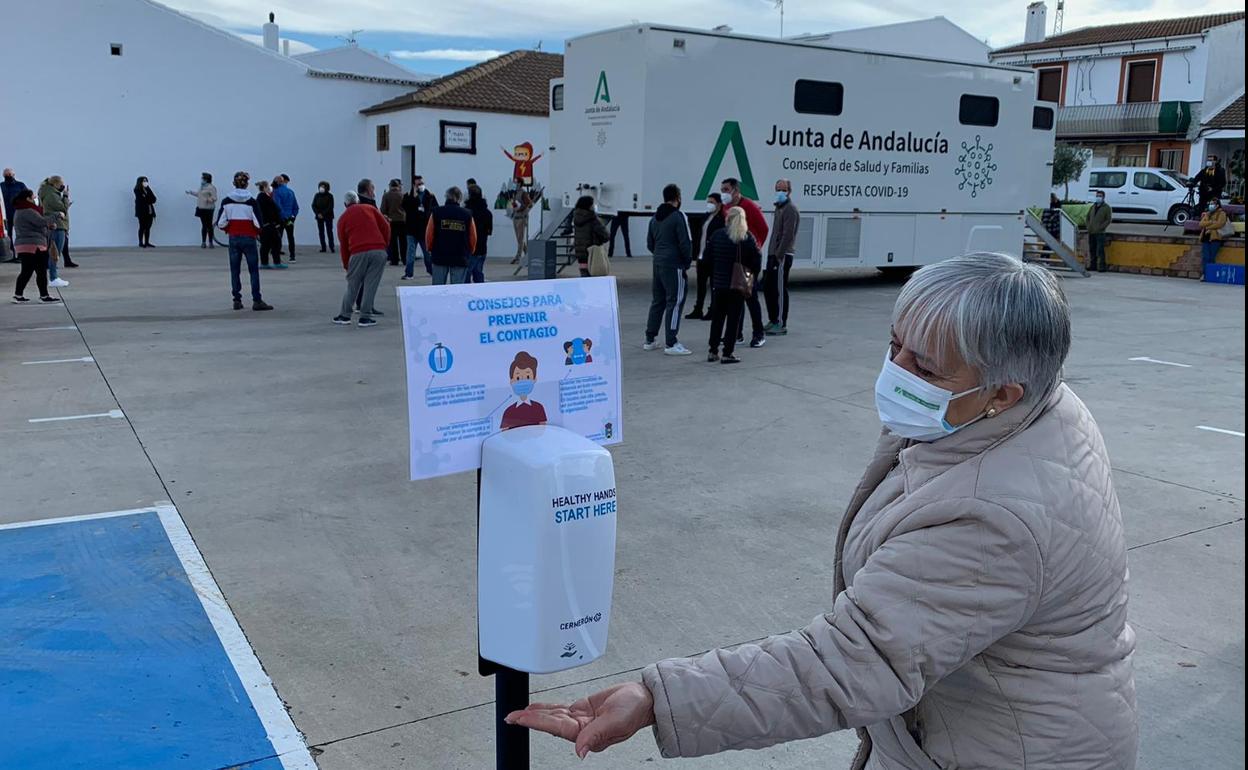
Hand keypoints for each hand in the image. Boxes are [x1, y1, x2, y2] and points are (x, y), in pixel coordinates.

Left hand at [505, 682, 654, 758]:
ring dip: (535, 714)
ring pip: (553, 717)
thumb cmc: (635, 710)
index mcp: (588, 735)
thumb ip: (596, 735)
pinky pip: (561, 709)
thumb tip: (580, 751)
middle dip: (530, 720)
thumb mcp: (616, 721)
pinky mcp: (583, 709)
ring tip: (517, 713)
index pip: (557, 729)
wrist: (645, 698)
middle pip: (551, 724)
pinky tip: (536, 708)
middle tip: (511, 717)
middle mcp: (582, 730)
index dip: (537, 722)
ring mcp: (581, 720)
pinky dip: (547, 708)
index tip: (521, 719)